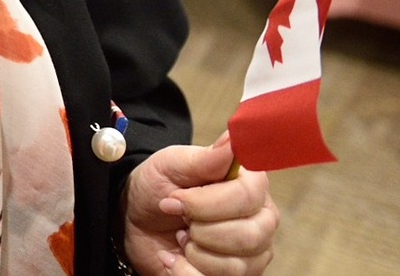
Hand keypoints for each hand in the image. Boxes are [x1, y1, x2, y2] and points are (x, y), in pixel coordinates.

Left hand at [123, 134, 277, 275]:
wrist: (138, 218)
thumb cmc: (159, 186)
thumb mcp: (172, 164)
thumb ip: (205, 157)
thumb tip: (233, 138)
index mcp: (251, 185)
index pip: (248, 197)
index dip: (206, 202)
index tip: (175, 199)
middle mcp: (261, 220)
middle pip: (248, 235)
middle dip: (201, 229)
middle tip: (178, 217)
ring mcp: (254, 252)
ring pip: (236, 265)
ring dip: (195, 251)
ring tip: (180, 236)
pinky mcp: (239, 275)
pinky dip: (186, 271)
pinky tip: (174, 257)